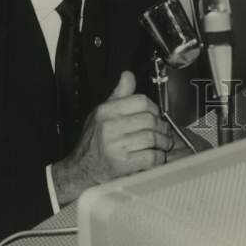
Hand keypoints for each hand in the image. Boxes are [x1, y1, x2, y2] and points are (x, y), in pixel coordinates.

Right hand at [51, 71, 170, 205]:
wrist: (81, 170)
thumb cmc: (92, 142)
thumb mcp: (101, 113)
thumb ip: (118, 95)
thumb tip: (128, 75)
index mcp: (105, 112)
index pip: (140, 101)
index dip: (154, 107)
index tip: (156, 114)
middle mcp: (109, 128)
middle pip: (149, 119)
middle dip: (162, 126)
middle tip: (164, 131)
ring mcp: (116, 147)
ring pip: (152, 137)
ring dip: (163, 142)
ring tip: (164, 144)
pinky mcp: (123, 165)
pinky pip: (150, 157)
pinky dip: (158, 157)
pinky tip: (157, 156)